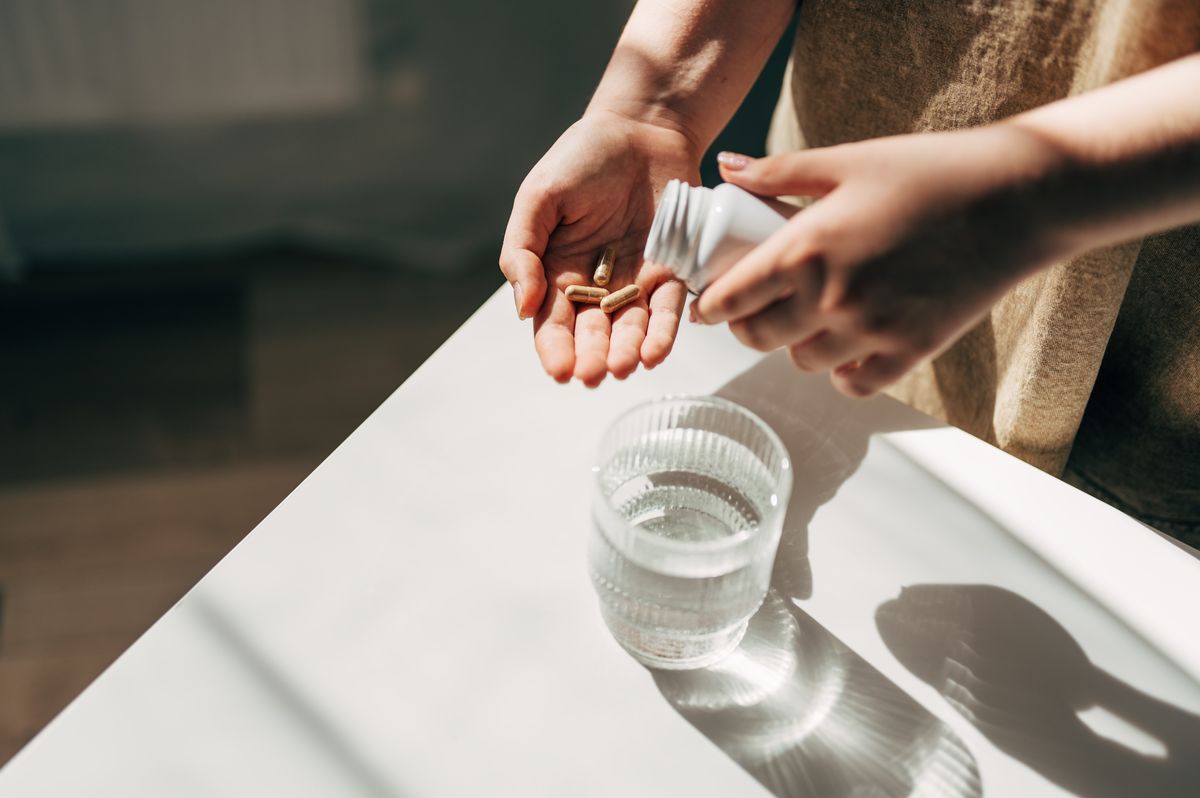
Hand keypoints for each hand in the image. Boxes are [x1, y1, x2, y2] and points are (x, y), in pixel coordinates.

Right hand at [500, 111, 699, 385]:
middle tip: (594, 375)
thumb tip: (523, 308)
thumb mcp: (539, 197)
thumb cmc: (581, 158)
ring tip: (625, 368)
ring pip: (632, 328)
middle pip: (593, 333)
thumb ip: (522, 250)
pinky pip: (670, 308)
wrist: (641, 126)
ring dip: (628, 352)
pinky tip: (655, 353)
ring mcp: (636, 281)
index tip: (560, 370)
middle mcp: (596, 286)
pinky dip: (663, 332)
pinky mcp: (673, 271)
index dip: (555, 349)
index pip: (553, 323)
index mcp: (557, 273)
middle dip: (593, 357)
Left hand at [695, 126, 1061, 396]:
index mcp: (805, 249)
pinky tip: (848, 346)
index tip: (708, 306)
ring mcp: (870, 330)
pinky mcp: (910, 351)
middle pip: (759, 337)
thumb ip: (779, 172)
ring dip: (796, 344)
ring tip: (808, 318)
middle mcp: (830, 298)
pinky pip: (853, 384)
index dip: (711, 306)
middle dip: (747, 325)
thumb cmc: (930, 171)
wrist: (1015, 199)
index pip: (732, 297)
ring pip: (802, 362)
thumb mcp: (848, 161)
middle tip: (754, 310)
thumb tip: (726, 170)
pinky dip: (843, 371)